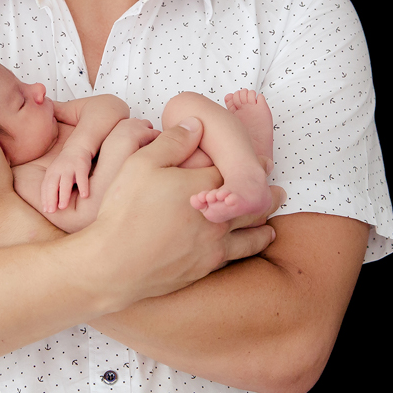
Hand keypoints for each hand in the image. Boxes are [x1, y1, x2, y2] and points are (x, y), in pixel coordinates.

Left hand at [41, 148, 92, 212]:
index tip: (46, 210)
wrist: (78, 146)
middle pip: (52, 184)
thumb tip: (48, 206)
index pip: (45, 186)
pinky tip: (84, 196)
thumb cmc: (65, 165)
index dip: (45, 198)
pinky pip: (82, 177)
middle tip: (51, 211)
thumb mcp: (56, 173)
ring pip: (65, 181)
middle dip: (51, 198)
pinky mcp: (81, 165)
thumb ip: (52, 187)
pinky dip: (83, 186)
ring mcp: (69, 167)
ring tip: (63, 207)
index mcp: (51, 172)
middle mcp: (58, 169)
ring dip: (63, 194)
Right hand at [80, 118, 285, 312]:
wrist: (114, 265)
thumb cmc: (125, 210)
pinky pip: (237, 258)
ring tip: (272, 224)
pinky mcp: (203, 268)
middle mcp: (217, 217)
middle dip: (267, 196)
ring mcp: (213, 246)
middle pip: (252, 204)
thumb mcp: (142, 163)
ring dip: (264, 226)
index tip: (262, 161)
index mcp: (205, 187)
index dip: (251, 165)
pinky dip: (249, 251)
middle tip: (279, 192)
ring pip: (251, 235)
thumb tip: (197, 124)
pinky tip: (247, 251)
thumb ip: (173, 141)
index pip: (237, 172)